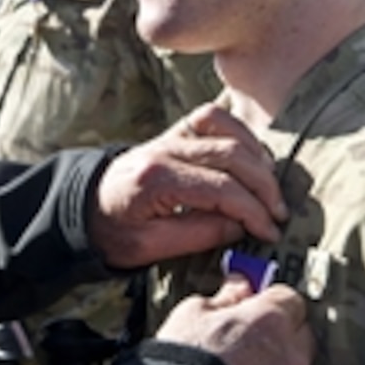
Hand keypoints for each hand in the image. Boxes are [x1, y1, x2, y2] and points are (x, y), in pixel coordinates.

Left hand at [90, 103, 286, 267]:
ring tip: (270, 190)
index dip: (253, 211)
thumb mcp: (151, 247)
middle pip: (230, 155)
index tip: (270, 231)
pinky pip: (213, 117)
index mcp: (155, 179)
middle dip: (263, 187)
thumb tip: (244, 226)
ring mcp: (169, 134)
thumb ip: (200, 234)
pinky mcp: (174, 131)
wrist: (86, 208)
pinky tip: (253, 159)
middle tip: (278, 215)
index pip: (221, 188)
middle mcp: (164, 148)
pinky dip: (240, 134)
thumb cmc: (116, 232)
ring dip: (256, 158)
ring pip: (225, 129)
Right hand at [156, 275, 313, 364]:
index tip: (256, 302)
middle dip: (280, 331)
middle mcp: (290, 354)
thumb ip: (226, 297)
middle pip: (300, 333)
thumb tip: (238, 285)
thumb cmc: (185, 357)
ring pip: (293, 363)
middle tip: (250, 333)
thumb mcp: (194, 313)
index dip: (270, 299)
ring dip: (276, 359)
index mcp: (271, 320)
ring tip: (245, 361)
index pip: (289, 297)